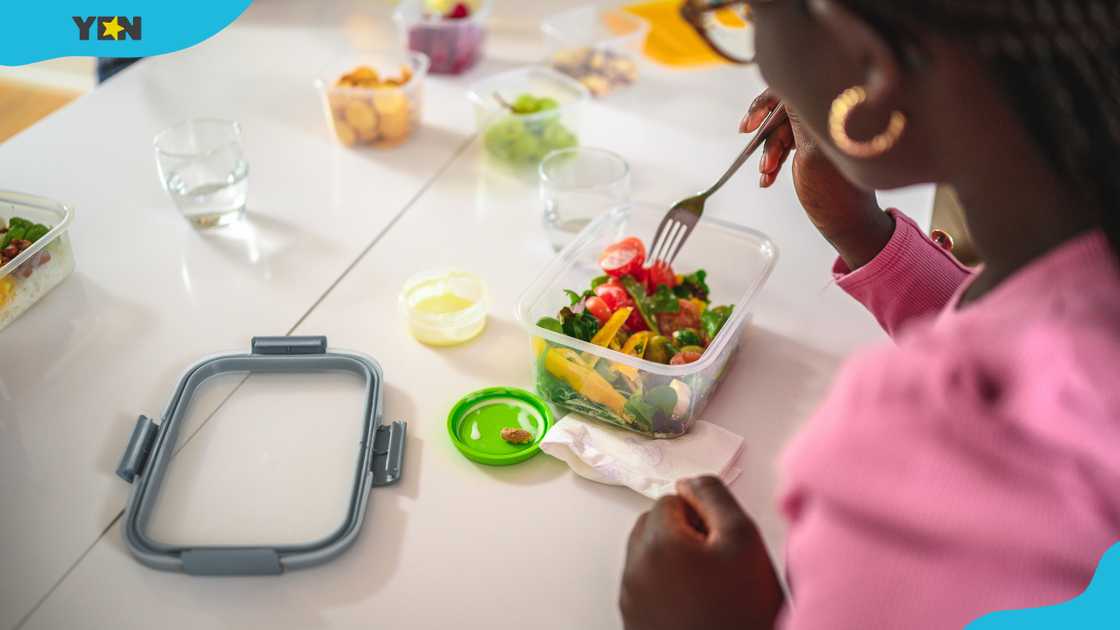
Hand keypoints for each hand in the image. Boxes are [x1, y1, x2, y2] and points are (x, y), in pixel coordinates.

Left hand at [620, 476, 783, 629]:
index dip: (700, 513)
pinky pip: (647, 588)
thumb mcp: (743, 539)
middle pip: (652, 526)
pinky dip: (667, 587)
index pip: (669, 499)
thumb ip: (714, 496)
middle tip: (716, 560)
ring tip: (710, 586)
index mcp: (657, 543)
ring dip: (673, 559)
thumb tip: (690, 482)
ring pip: (648, 557)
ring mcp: (632, 600)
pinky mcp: (636, 623)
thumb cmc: (742, 612)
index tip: (720, 538)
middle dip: (681, 532)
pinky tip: (699, 605)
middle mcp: (635, 569)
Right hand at [741, 89, 894, 268]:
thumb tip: (787, 87)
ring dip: (770, 153)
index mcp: (834, 114)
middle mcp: (829, 119)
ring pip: (783, 132)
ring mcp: (822, 133)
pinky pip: (787, 146)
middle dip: (769, 138)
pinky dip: (774, 161)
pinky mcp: (815, 147)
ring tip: (766, 173)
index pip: (795, 93)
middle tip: (759, 156)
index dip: (768, 104)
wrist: (846, 222)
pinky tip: (767, 177)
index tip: (751, 123)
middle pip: (786, 113)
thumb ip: (797, 117)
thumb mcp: (811, 151)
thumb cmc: (837, 193)